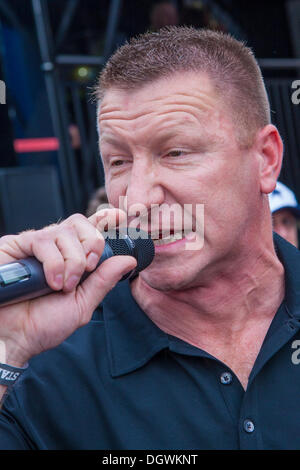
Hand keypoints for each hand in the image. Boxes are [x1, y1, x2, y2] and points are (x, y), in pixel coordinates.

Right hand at [0, 209, 135, 366]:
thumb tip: (128, 260)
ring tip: (63, 286)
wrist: (15, 338)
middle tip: (88, 270)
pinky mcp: (15, 245)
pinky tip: (51, 282)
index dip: (103, 219)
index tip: (119, 217)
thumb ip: (104, 280)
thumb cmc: (43, 323)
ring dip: (72, 261)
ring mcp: (34, 245)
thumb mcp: (82, 303)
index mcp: (70, 257)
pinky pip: (42, 240)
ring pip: (63, 231)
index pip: (88, 229)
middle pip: (79, 223)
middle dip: (91, 245)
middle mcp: (53, 247)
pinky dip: (54, 262)